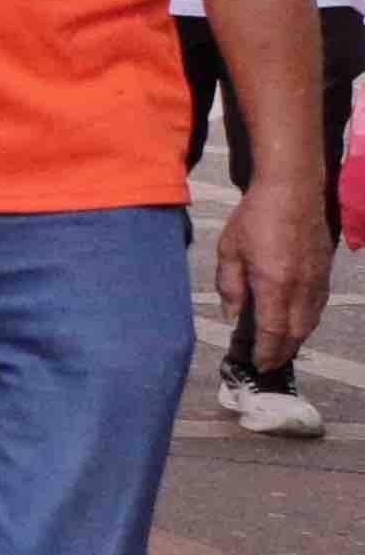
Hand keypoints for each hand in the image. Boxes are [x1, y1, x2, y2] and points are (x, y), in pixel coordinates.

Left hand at [221, 170, 336, 371]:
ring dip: (295, 340)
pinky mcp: (325, 272)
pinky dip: (306, 322)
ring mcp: (317, 281)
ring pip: (310, 322)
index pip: (272, 331)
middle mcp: (301, 288)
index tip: (257, 365)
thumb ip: (229, 286)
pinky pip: (317, 307)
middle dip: (282, 353)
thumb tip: (232, 316)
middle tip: (268, 364)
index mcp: (275, 284)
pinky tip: (294, 323)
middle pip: (295, 333)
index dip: (266, 352)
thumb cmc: (255, 217)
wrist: (293, 190)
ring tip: (279, 349)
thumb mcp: (229, 250)